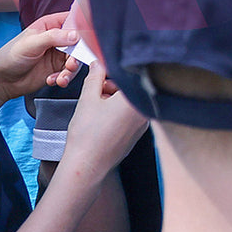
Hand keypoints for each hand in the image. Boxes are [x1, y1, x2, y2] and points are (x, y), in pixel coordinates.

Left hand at [0, 12, 77, 110]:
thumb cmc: (10, 56)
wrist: (1, 81)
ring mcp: (57, 55)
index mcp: (50, 25)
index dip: (82, 28)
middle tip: (70, 65)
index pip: (73, 20)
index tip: (88, 39)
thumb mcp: (31, 43)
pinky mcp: (56, 69)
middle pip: (79, 43)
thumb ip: (54, 37)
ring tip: (61, 77)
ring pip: (76, 60)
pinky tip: (51, 80)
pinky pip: (68, 73)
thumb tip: (76, 35)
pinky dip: (63, 78)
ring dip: (70, 70)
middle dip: (77, 56)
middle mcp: (56, 39)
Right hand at [59, 66, 147, 180]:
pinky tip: (102, 117)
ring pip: (131, 102)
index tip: (103, 70)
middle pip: (132, 88)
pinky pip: (130, 115)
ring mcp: (143, 124)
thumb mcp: (88, 99)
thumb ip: (95, 77)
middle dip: (114, 85)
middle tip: (97, 89)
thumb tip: (98, 63)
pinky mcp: (137, 135)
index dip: (114, 70)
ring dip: (115, 98)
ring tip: (97, 105)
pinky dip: (118, 111)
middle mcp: (145, 112)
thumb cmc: (87, 135)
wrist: (86, 167)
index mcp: (137, 99)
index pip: (131, 74)